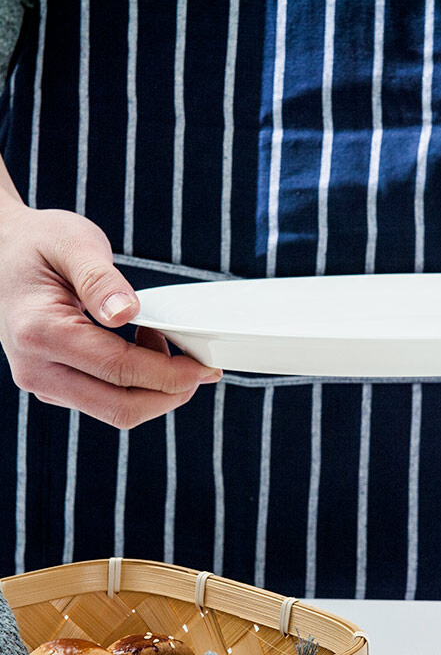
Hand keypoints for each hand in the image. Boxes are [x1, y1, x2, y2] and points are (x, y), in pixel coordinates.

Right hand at [0, 202, 221, 427]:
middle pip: (122, 408)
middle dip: (171, 394)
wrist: (2, 252)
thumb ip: (101, 278)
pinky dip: (138, 387)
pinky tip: (144, 350)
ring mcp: (44, 382)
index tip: (206, 366)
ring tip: (162, 342)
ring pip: (117, 411)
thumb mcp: (72, 242)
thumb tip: (127, 313)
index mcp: (39, 332)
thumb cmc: (38, 243)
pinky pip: (108, 401)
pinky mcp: (56, 387)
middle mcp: (36, 368)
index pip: (121, 371)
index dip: (172, 374)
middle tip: (199, 366)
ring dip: (156, 390)